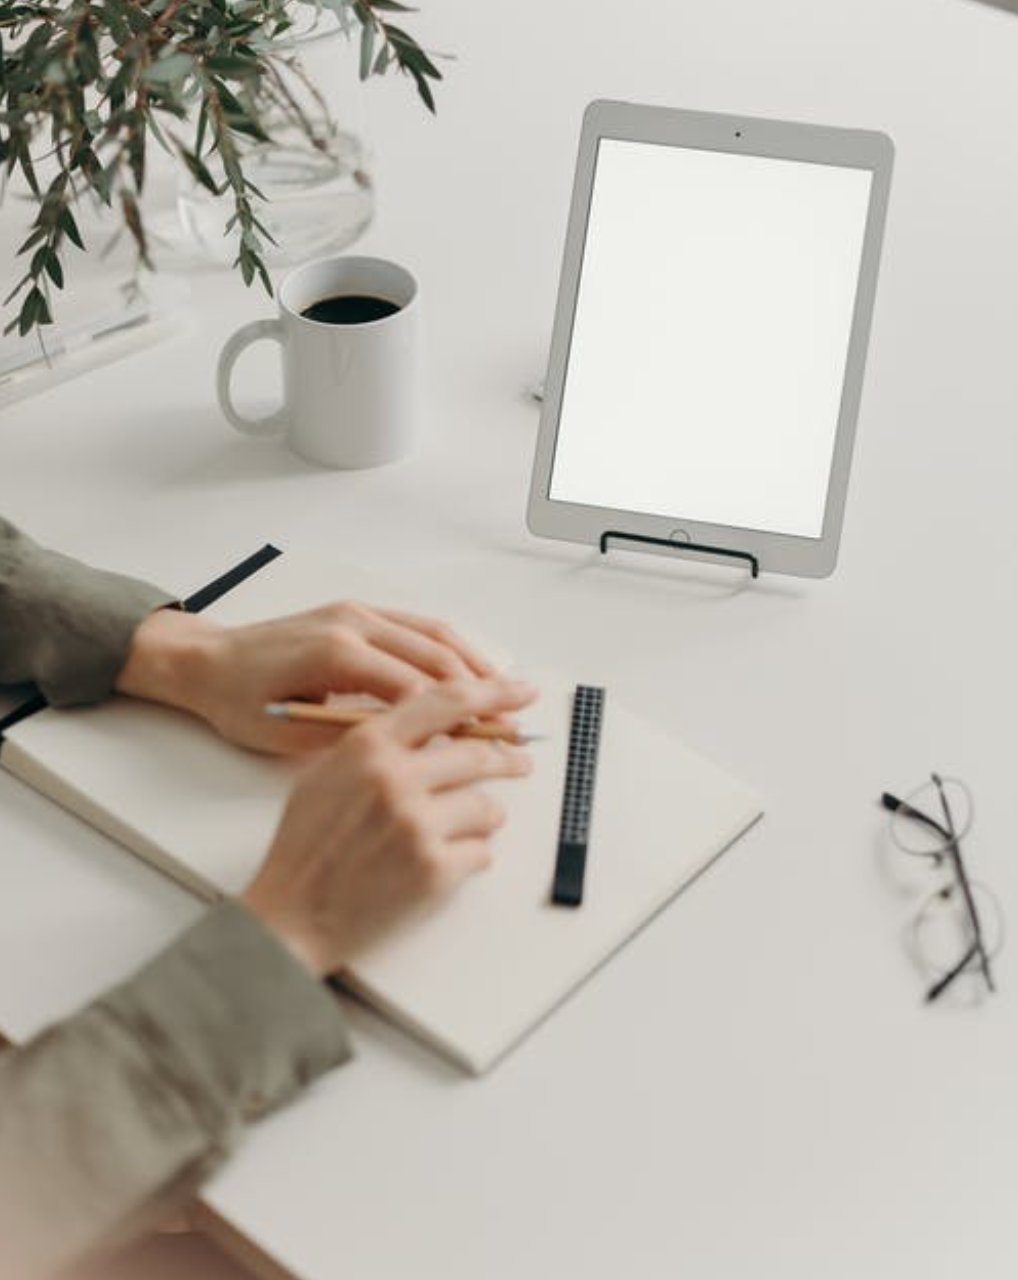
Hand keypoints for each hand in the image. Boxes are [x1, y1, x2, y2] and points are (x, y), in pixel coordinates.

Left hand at [116, 601, 497, 753]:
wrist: (205, 661)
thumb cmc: (238, 702)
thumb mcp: (290, 735)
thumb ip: (351, 738)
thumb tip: (409, 749)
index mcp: (337, 654)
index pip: (417, 689)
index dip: (458, 719)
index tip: (489, 742)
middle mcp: (353, 624)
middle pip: (437, 657)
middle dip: (481, 689)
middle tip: (515, 717)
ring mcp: (357, 612)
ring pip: (434, 634)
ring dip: (474, 663)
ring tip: (507, 691)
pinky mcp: (356, 611)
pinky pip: (417, 624)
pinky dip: (450, 646)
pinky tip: (470, 668)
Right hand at [241, 678, 536, 974]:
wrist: (291, 916)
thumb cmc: (307, 846)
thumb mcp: (328, 773)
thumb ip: (381, 744)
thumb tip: (441, 728)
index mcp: (368, 746)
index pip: (447, 701)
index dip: (493, 693)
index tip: (521, 692)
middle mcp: (395, 779)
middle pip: (478, 754)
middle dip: (507, 760)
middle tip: (520, 763)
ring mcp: (416, 825)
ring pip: (487, 807)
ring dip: (482, 819)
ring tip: (456, 831)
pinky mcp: (433, 870)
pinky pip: (482, 852)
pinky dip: (470, 858)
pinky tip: (441, 864)